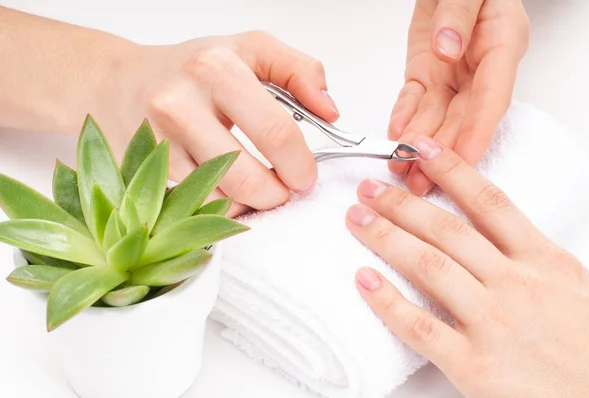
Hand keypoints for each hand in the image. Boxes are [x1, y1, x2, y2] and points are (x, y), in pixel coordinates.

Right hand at [109, 31, 339, 215]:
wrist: (121, 82)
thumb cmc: (192, 67)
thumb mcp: (251, 49)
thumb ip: (300, 72)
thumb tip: (330, 112)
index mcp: (217, 68)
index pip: (276, 133)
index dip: (300, 165)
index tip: (306, 175)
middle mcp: (181, 103)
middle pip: (247, 177)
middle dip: (277, 194)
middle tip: (284, 190)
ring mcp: (160, 140)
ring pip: (221, 198)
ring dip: (250, 203)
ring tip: (258, 187)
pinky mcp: (148, 168)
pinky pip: (197, 204)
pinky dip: (222, 206)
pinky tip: (228, 188)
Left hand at [346, 137, 588, 396]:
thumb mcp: (571, 286)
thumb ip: (530, 256)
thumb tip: (489, 230)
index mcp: (541, 261)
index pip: (488, 202)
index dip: (450, 170)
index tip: (420, 148)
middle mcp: (515, 284)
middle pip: (447, 230)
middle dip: (402, 203)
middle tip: (369, 188)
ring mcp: (493, 323)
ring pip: (429, 266)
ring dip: (386, 236)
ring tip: (357, 218)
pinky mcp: (474, 366)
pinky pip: (422, 327)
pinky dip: (388, 302)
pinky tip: (364, 280)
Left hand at [389, 0, 528, 195]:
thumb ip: (459, 14)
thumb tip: (448, 48)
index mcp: (502, 45)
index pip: (492, 98)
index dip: (477, 133)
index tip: (463, 161)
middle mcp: (479, 67)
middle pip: (461, 116)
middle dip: (441, 152)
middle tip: (421, 181)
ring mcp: (452, 72)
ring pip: (436, 114)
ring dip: (418, 143)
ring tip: (401, 168)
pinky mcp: (427, 70)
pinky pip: (415, 98)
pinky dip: (403, 116)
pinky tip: (394, 135)